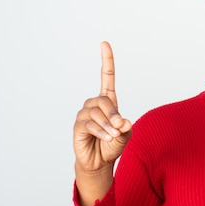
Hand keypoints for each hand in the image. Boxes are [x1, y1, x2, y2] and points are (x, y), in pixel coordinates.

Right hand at [73, 42, 132, 174]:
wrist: (100, 161)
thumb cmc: (113, 144)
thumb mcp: (125, 135)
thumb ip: (126, 128)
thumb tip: (124, 121)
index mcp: (108, 101)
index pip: (106, 77)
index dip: (106, 61)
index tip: (104, 44)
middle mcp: (95, 104)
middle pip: (104, 100)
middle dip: (114, 114)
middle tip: (120, 128)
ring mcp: (85, 114)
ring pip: (97, 113)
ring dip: (108, 126)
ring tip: (113, 136)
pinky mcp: (78, 125)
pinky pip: (89, 124)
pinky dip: (101, 131)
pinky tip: (106, 138)